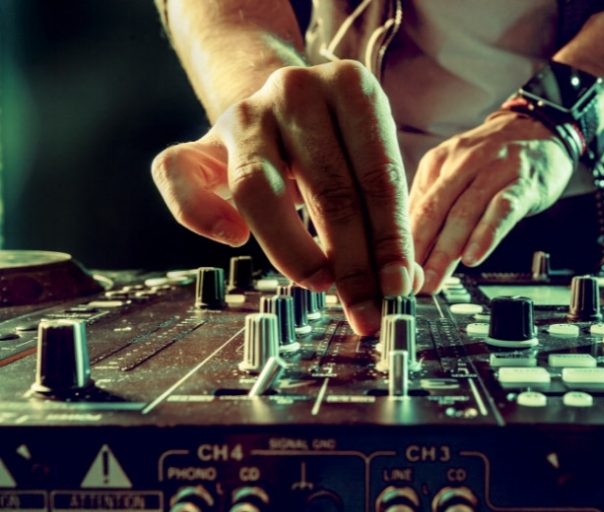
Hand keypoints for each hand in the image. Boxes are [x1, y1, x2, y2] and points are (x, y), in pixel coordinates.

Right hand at [152, 60, 420, 334]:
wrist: (280, 107)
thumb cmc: (336, 146)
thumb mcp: (370, 162)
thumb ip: (387, 216)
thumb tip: (403, 283)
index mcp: (351, 88)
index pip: (378, 176)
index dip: (389, 240)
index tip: (397, 287)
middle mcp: (295, 91)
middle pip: (327, 187)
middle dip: (352, 261)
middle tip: (364, 308)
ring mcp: (242, 114)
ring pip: (257, 188)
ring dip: (293, 251)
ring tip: (319, 284)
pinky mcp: (197, 142)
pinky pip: (178, 177)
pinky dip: (200, 215)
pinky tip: (233, 240)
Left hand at [409, 112, 574, 293]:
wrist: (541, 130)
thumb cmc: (493, 159)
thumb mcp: (455, 173)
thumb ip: (433, 205)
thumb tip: (408, 245)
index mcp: (439, 162)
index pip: (415, 206)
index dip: (401, 240)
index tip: (394, 268)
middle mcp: (464, 163)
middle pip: (435, 210)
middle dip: (419, 249)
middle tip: (410, 281)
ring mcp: (494, 171)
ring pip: (464, 212)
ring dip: (447, 250)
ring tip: (435, 278)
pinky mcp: (523, 183)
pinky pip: (502, 210)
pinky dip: (486, 234)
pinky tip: (473, 256)